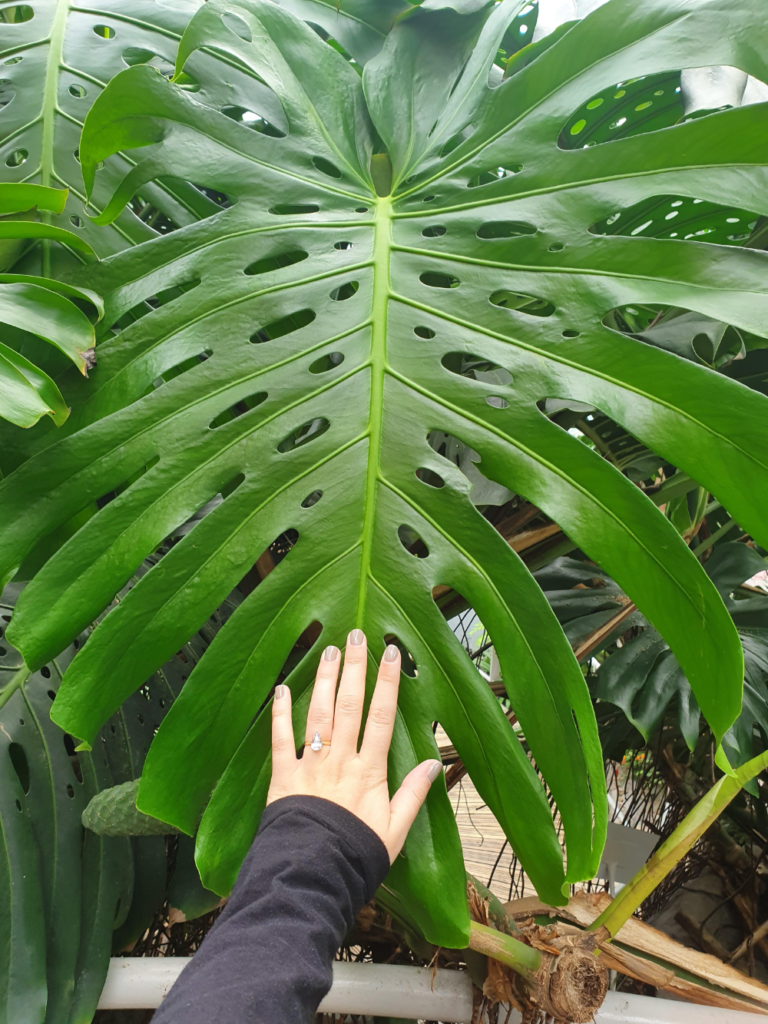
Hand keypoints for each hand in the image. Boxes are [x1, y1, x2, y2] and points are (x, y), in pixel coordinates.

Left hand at [267, 628, 442, 861]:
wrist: (313, 877)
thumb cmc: (357, 855)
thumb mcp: (396, 829)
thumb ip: (414, 794)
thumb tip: (436, 762)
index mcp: (370, 770)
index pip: (382, 716)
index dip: (388, 682)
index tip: (391, 652)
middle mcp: (341, 760)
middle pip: (349, 705)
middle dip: (354, 668)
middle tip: (356, 634)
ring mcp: (311, 765)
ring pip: (319, 714)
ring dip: (324, 679)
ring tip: (328, 649)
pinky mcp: (284, 776)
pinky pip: (281, 739)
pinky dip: (281, 713)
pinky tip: (280, 688)